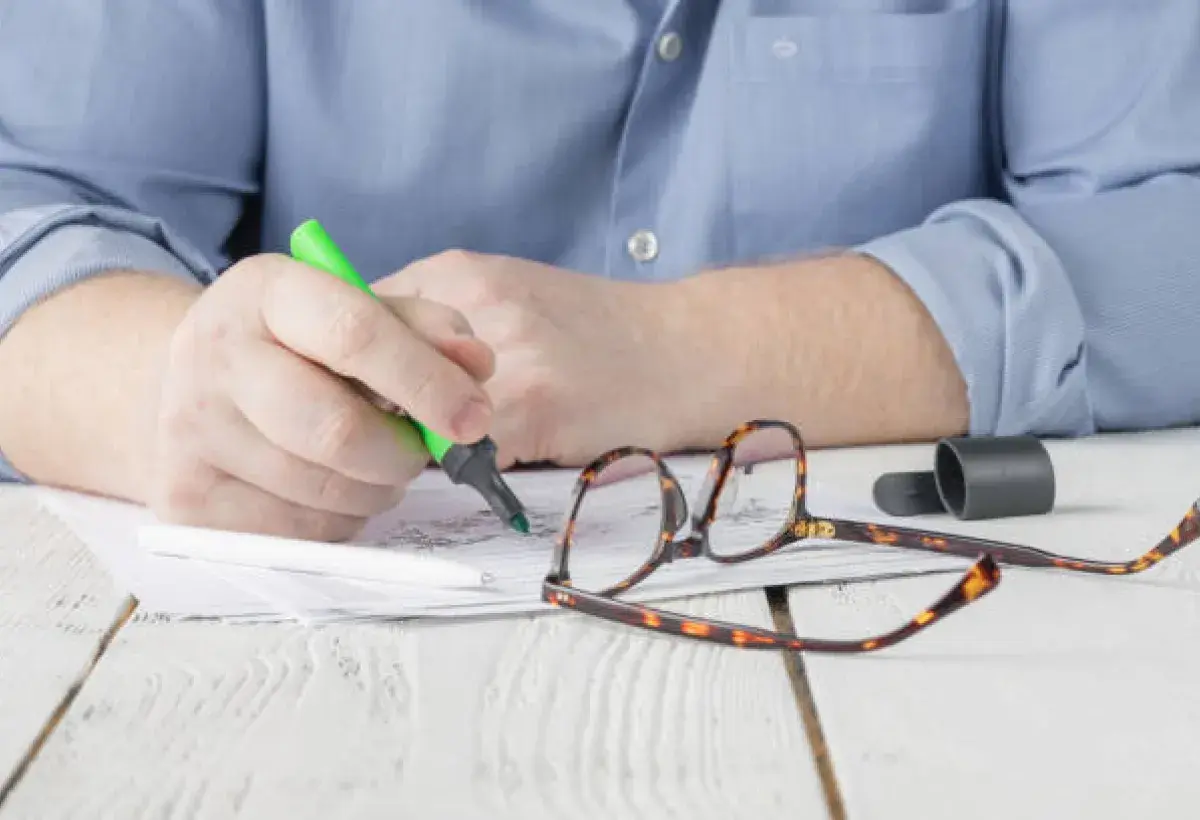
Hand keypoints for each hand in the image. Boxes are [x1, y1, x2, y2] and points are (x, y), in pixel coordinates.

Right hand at [149, 253, 495, 539]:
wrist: (191, 384)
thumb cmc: (295, 345)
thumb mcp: (355, 309)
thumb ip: (425, 329)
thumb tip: (477, 363)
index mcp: (265, 291)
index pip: (355, 334)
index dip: (428, 382)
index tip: (474, 417)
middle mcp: (214, 356)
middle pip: (335, 430)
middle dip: (403, 454)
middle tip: (422, 452)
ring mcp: (192, 433)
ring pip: (325, 492)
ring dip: (377, 489)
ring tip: (374, 463)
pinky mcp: (188, 499)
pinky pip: (301, 533)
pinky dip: (341, 520)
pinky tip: (331, 487)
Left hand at [374, 250, 684, 468]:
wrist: (688, 349)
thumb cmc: (599, 332)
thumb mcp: (511, 296)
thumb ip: (439, 321)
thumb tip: (365, 369)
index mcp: (457, 272)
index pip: (355, 321)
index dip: (345, 371)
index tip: (351, 401)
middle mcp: (470, 304)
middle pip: (370, 370)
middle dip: (371, 413)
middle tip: (387, 437)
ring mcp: (501, 356)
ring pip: (411, 418)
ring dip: (416, 448)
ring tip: (447, 456)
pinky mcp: (532, 408)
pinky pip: (463, 455)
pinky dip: (465, 471)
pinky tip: (490, 468)